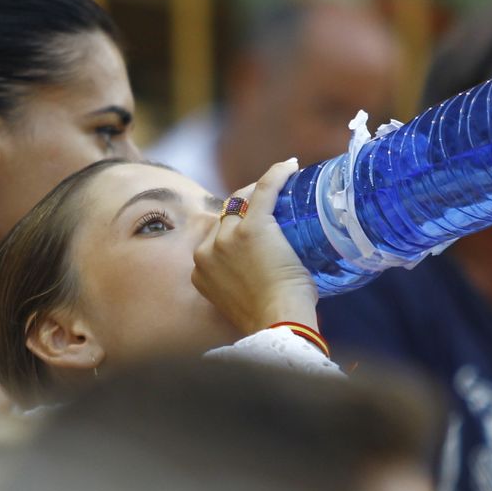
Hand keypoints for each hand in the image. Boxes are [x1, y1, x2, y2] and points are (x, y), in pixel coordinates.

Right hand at [192, 159, 318, 335]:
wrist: (276, 324)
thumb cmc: (268, 319)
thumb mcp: (239, 302)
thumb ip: (237, 285)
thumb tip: (260, 279)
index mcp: (200, 268)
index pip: (216, 234)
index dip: (235, 225)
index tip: (257, 225)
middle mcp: (207, 249)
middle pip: (226, 214)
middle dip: (245, 206)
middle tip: (272, 204)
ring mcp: (228, 237)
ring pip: (241, 200)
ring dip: (259, 191)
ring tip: (282, 186)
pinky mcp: (253, 227)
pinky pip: (264, 190)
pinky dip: (277, 175)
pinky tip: (291, 166)